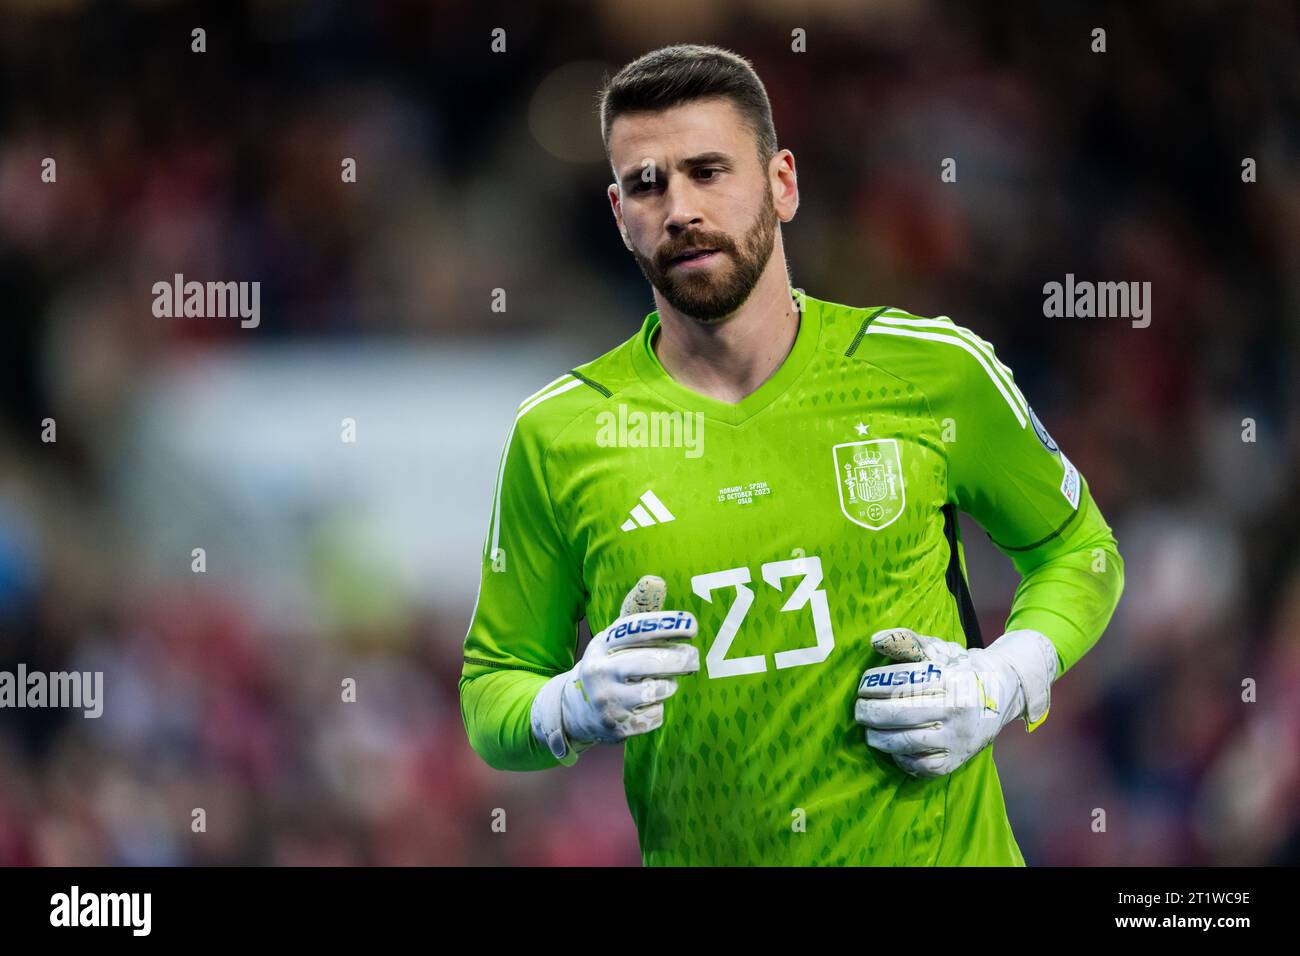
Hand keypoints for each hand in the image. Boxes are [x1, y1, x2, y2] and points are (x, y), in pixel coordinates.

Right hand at [531, 575, 699, 759]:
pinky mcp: (618, 727)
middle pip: (652, 662)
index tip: (692, 625)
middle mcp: (600, 672)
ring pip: (657, 690)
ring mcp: (607, 702)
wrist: (575, 710)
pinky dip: (658, 710)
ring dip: (668, 686)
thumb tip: (655, 581)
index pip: (637, 629)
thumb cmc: (608, 665)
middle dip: (681, 659)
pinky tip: (648, 705)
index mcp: (600, 645)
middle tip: (694, 658)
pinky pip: (655, 716)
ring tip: (665, 683)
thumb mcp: (613, 639)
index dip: (667, 625)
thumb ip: (637, 614)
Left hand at [854, 627, 1057, 778]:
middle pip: (900, 713)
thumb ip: (907, 642)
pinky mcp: (956, 761)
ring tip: (868, 729)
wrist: (1001, 692)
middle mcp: (956, 710)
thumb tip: (875, 640)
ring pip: (906, 742)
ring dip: (878, 737)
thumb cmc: (960, 669)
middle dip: (869, 711)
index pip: (903, 682)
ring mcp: (957, 739)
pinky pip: (920, 766)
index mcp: (951, 680)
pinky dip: (900, 758)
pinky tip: (892, 747)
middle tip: (859, 709)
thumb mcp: (938, 650)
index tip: (862, 685)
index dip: (875, 684)